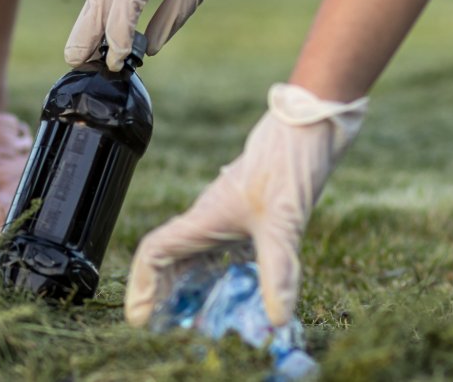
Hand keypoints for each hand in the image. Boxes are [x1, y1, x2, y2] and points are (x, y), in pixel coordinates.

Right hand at [125, 84, 367, 326]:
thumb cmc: (290, 160)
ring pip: (194, 257)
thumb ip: (279, 268)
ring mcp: (229, 216)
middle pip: (171, 260)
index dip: (143, 285)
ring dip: (188, 287)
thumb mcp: (285, 219)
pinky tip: (234, 294)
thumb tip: (277, 319)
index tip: (140, 317)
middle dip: (161, 295)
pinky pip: (221, 251)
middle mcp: (210, 219)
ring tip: (191, 319)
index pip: (156, 252)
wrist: (312, 122)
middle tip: (163, 329)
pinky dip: (219, 276)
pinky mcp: (251, 215)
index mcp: (205, 218)